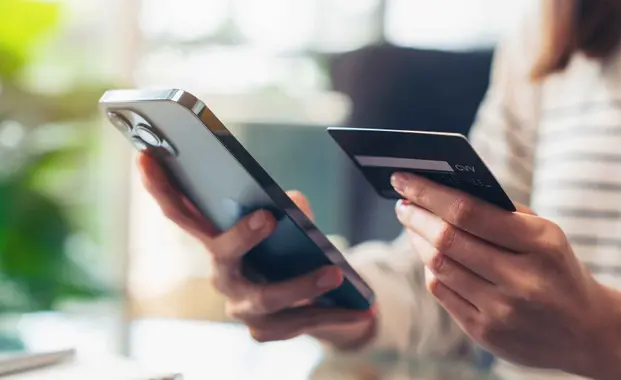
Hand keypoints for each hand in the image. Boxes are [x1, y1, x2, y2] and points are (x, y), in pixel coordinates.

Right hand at [136, 153, 375, 348]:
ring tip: (334, 273)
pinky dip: (334, 313)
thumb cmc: (291, 250)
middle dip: (241, 236)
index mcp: (218, 241)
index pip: (182, 213)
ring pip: (267, 297)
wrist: (316, 297)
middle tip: (268, 217)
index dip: (160, 187)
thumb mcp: (292, 223)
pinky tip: (363, 307)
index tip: (146, 155)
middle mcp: (222, 275)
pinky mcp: (267, 331)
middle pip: (221, 254)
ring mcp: (241, 308)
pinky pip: (300, 321)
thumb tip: (293, 203)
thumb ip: (290, 209)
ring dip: (301, 284)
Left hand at [391, 172, 613, 374]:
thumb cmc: (557, 269)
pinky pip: (442, 293)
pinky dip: (431, 269)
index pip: (468, 211)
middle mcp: (521, 279)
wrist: (588, 332)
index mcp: (540, 243)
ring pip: (439, 267)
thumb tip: (442, 190)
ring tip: (412, 224)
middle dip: (416, 216)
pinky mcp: (486, 333)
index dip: (429, 193)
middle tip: (402, 202)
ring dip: (418, 241)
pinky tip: (429, 255)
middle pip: (447, 240)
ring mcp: (502, 310)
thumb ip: (500, 212)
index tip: (404, 178)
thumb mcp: (545, 233)